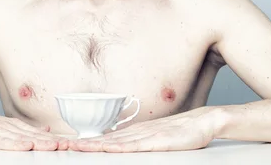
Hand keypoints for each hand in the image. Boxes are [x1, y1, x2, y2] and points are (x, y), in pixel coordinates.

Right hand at [0, 104, 68, 150]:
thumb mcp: (2, 125)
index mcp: (11, 126)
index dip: (51, 139)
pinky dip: (13, 144)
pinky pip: (0, 141)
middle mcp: (4, 128)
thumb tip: (47, 128)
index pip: (35, 134)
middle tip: (66, 146)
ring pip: (19, 139)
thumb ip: (23, 128)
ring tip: (53, 146)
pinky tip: (25, 146)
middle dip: (49, 142)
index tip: (68, 143)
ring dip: (37, 143)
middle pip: (31, 136)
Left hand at [68, 108, 218, 151]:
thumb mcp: (158, 137)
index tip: (71, 145)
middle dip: (86, 144)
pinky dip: (120, 147)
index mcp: (137, 132)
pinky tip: (108, 149)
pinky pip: (136, 145)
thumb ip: (141, 141)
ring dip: (97, 145)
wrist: (204, 121)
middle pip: (108, 139)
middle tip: (65, 146)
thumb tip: (124, 147)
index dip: (89, 142)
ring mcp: (148, 135)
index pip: (108, 138)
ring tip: (78, 148)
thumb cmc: (183, 131)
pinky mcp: (159, 141)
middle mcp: (139, 132)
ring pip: (117, 142)